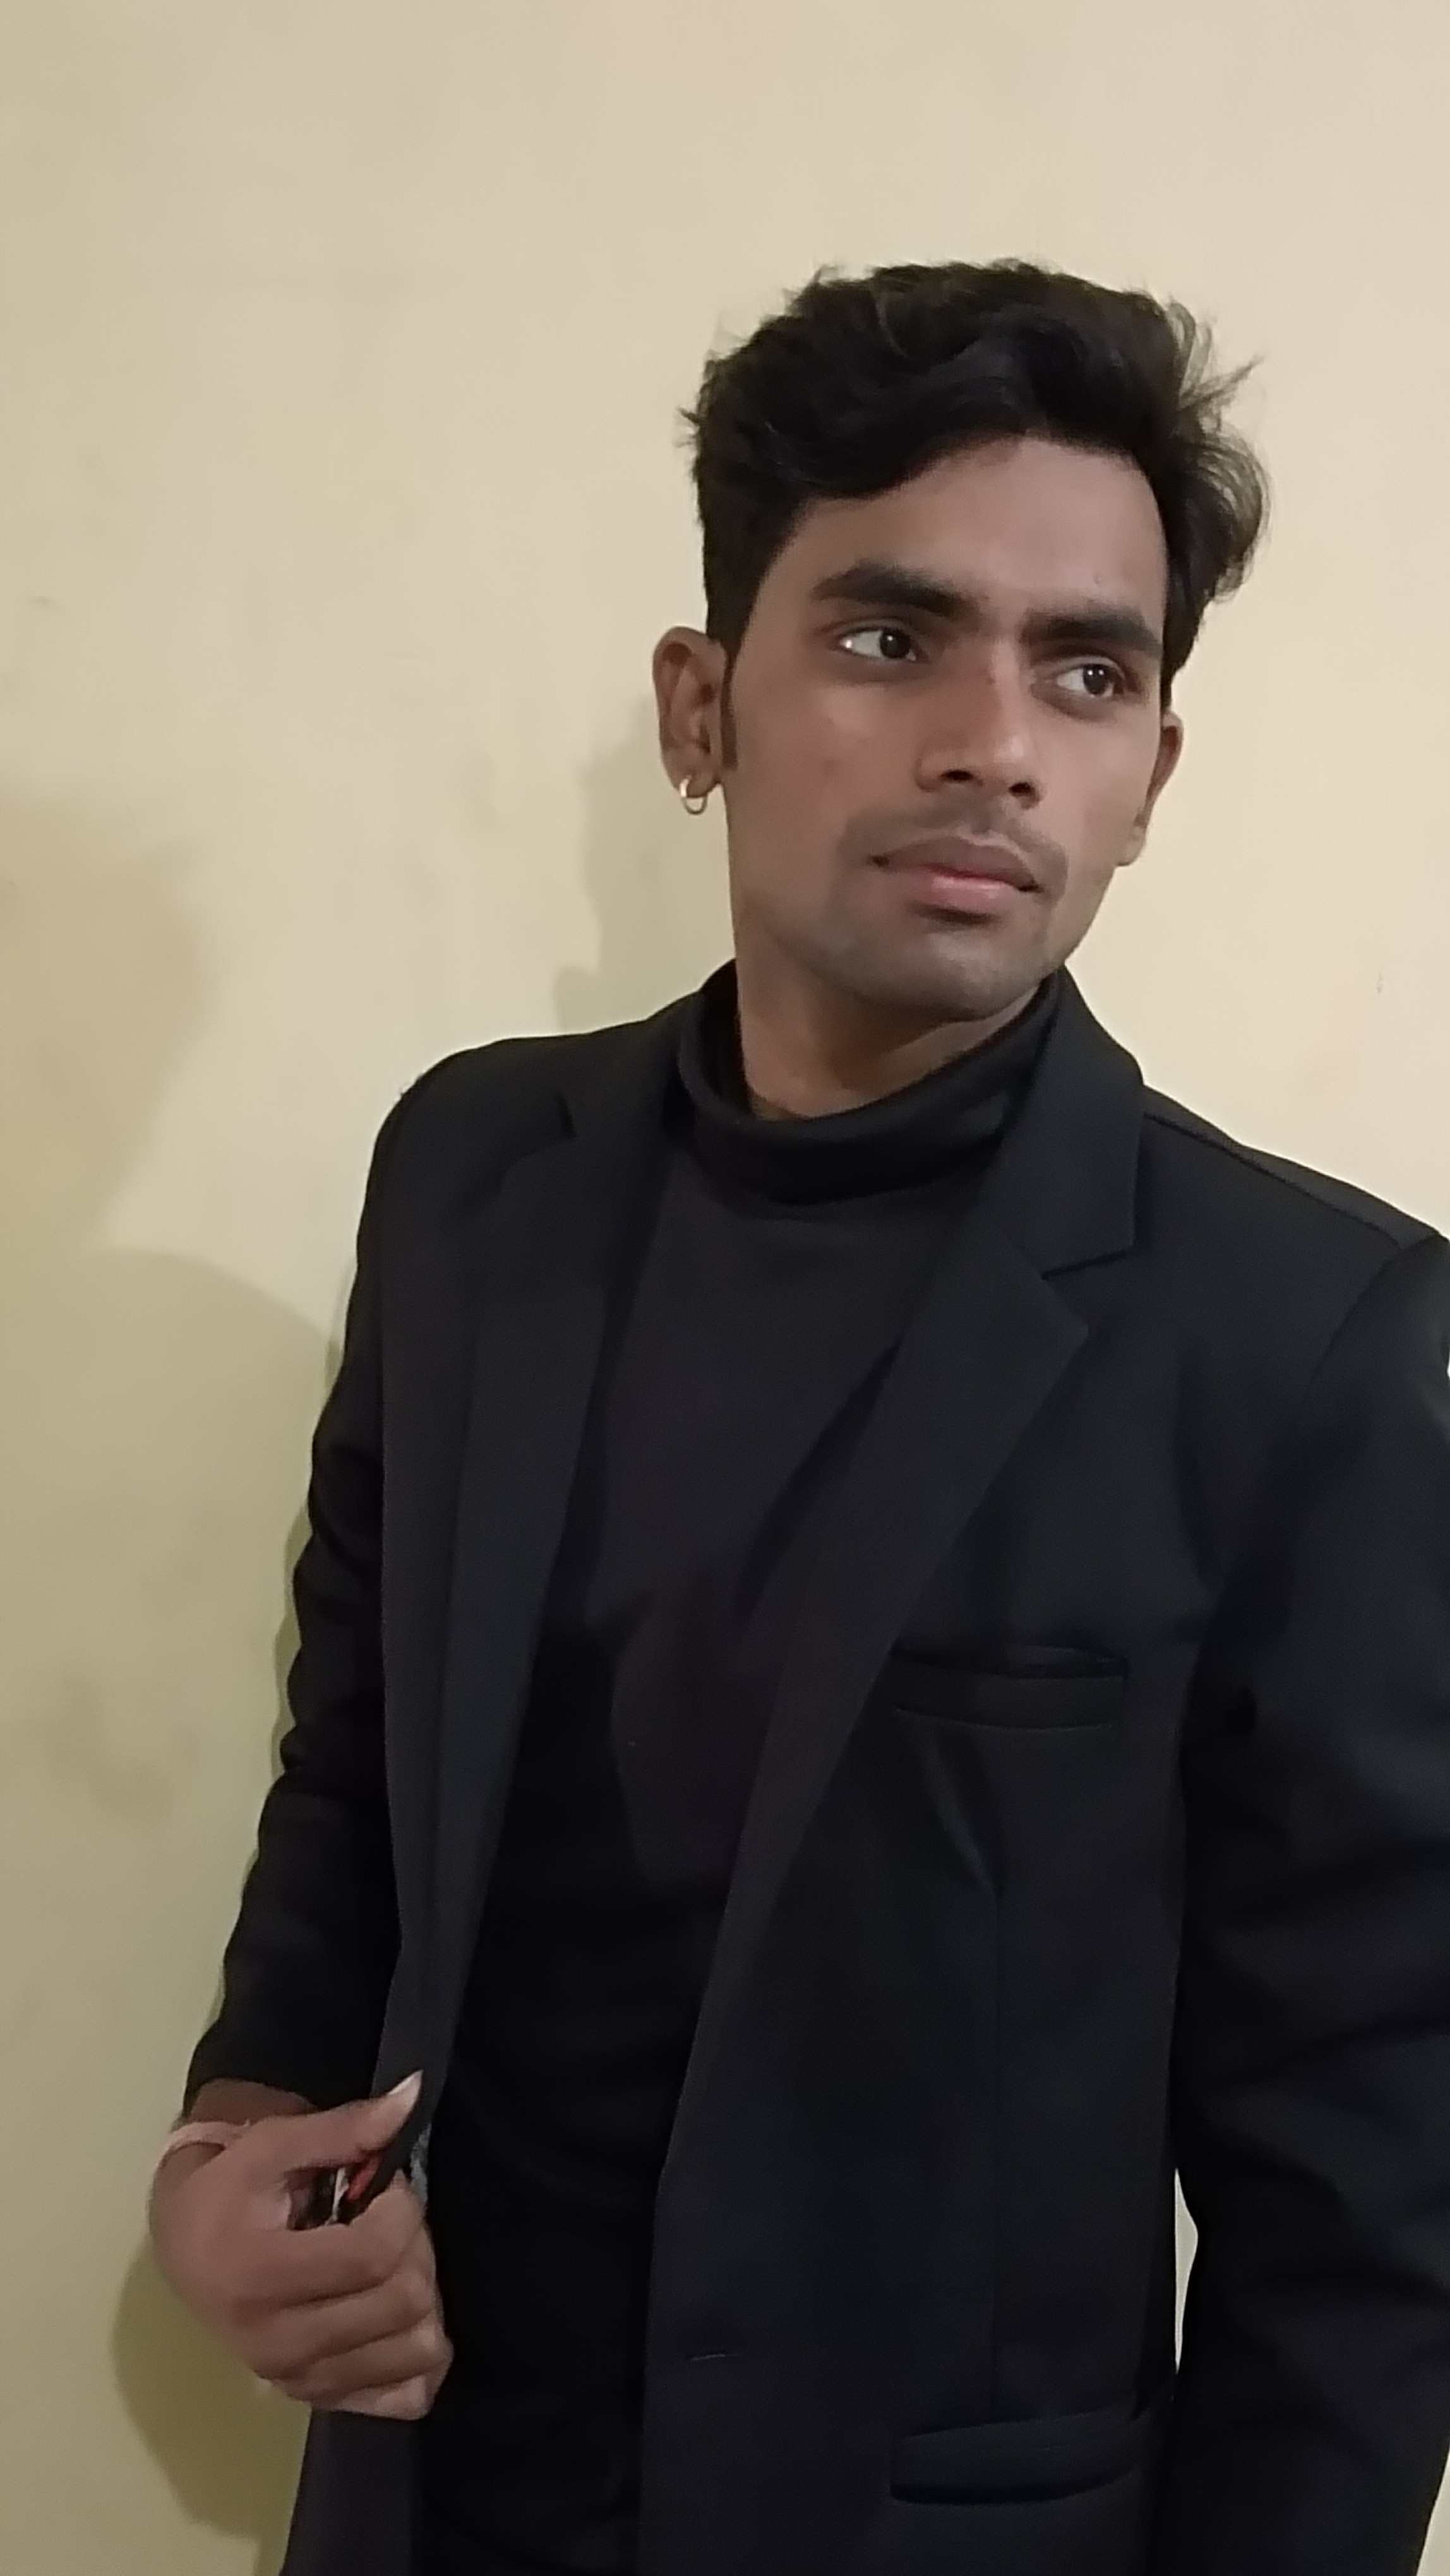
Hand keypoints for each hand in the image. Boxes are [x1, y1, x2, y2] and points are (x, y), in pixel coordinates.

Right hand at [150, 2073, 451, 2419]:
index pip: (373, 2255)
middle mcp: (277, 2345)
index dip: (400, 2209)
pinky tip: (399, 2317)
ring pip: (415, 2352)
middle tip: (390, 2222)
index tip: (384, 2187)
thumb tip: (411, 2096)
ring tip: (390, 2264)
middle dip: (414, 2247)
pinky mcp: (320, 2401)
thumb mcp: (273, 2142)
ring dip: (423, 2297)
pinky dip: (418, 2357)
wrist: (185, 2246)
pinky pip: (405, 2398)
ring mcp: (300, 2382)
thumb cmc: (229, 2188)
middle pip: (402, 2302)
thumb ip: (344, 2127)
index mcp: (258, 2277)